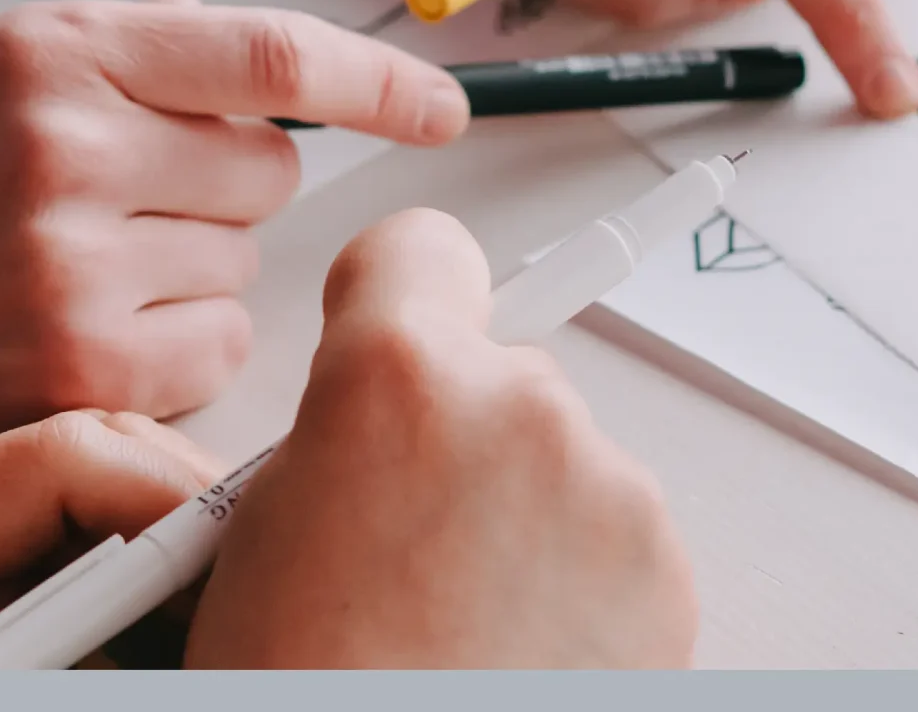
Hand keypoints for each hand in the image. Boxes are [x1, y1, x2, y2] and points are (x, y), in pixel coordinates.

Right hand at [0, 0, 469, 500]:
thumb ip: (136, 46)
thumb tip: (243, 37)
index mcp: (58, 50)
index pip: (271, 52)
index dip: (378, 81)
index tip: (442, 107)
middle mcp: (70, 143)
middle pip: (271, 167)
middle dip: (227, 192)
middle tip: (122, 211)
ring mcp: (77, 257)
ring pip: (249, 262)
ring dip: (197, 274)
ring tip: (80, 273)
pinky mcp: (84, 362)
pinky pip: (220, 347)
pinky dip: (181, 351)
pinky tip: (88, 336)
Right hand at [185, 209, 696, 668]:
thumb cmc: (298, 687)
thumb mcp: (251, 537)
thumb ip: (335, 434)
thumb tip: (367, 421)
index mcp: (397, 380)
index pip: (420, 249)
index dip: (397, 294)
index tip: (393, 326)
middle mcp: (521, 409)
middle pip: (495, 372)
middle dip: (454, 437)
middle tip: (392, 542)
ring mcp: (609, 490)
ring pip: (558, 462)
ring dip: (516, 516)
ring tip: (443, 621)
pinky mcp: (666, 571)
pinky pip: (613, 538)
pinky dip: (572, 582)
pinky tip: (502, 650)